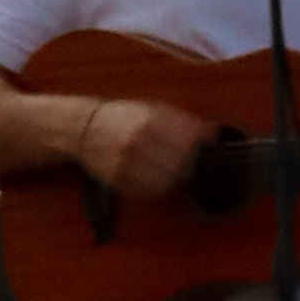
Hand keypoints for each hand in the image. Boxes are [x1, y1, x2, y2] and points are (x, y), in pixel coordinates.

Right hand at [70, 97, 214, 205]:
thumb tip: (213, 133)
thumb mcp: (153, 110)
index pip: (188, 141)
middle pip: (180, 163)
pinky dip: (158, 186)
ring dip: (175, 176)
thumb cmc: (125, 117)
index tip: (203, 145)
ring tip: (173, 168)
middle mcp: (136, 142)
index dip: (200, 146)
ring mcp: (126, 163)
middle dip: (189, 162)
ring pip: (167, 180)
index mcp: (147, 121)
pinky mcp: (118, 180)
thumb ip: (183, 121)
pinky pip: (149, 191)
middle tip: (188, 159)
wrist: (85, 128)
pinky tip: (157, 176)